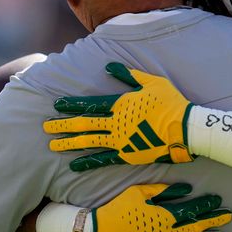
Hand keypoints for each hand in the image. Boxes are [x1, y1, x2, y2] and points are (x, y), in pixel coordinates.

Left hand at [43, 62, 193, 167]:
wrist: (185, 128)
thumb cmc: (170, 102)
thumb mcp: (150, 82)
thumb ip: (128, 75)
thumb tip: (108, 66)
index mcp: (121, 104)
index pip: (90, 104)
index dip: (72, 105)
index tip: (56, 105)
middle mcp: (116, 122)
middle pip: (85, 123)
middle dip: (63, 124)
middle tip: (46, 126)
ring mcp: (121, 140)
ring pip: (89, 141)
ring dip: (70, 142)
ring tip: (53, 144)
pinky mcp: (128, 154)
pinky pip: (103, 159)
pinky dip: (87, 162)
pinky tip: (74, 165)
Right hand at [94, 183, 231, 231]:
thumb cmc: (120, 209)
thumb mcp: (140, 192)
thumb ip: (165, 191)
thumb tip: (187, 188)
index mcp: (164, 215)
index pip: (191, 210)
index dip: (206, 205)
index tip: (218, 201)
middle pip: (196, 227)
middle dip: (214, 221)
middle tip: (228, 216)